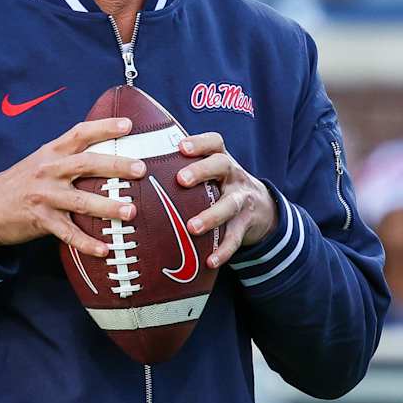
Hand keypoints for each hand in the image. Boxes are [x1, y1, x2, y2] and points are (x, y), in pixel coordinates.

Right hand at [0, 117, 144, 256]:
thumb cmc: (18, 184)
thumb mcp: (39, 162)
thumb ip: (65, 157)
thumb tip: (102, 154)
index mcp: (50, 153)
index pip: (80, 133)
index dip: (104, 127)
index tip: (128, 125)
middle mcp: (49, 171)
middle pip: (87, 164)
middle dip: (116, 165)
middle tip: (141, 169)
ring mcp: (45, 196)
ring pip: (82, 201)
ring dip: (108, 207)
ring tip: (131, 211)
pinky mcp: (41, 220)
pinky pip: (68, 233)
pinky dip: (87, 243)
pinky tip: (104, 249)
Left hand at [174, 133, 275, 267]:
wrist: (263, 208)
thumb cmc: (222, 187)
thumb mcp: (213, 171)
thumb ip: (187, 166)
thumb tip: (140, 164)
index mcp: (222, 160)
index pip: (215, 143)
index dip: (199, 142)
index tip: (181, 147)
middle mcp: (234, 176)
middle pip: (222, 165)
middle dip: (202, 170)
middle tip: (181, 179)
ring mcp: (241, 200)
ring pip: (229, 205)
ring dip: (211, 216)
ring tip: (192, 227)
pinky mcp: (245, 225)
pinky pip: (235, 238)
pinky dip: (223, 250)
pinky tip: (209, 260)